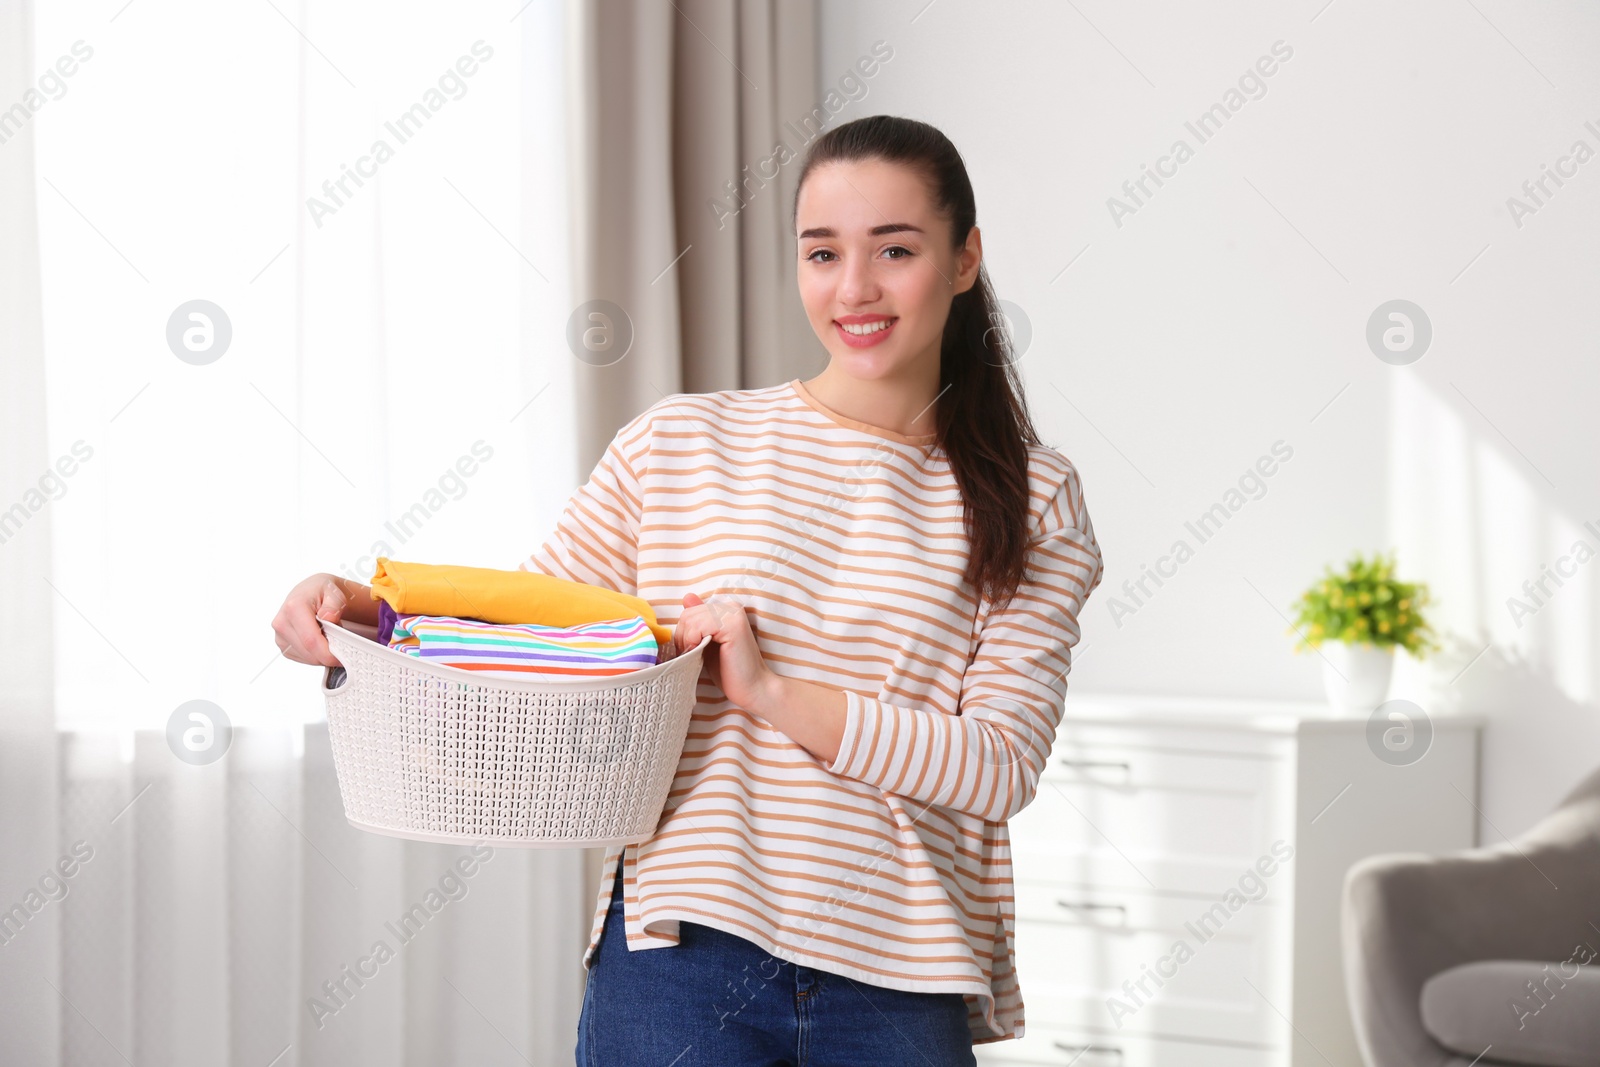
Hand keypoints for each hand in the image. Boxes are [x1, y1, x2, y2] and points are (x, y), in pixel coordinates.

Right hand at [271, 573, 348, 666]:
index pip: (311, 641)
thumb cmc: (322, 592)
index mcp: (294, 608)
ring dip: (322, 654)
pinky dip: (315, 655)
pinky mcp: (282, 645)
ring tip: (329, 636)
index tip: (343, 658)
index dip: (329, 654)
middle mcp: (282, 622)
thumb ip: (334, 605)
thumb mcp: (334, 592)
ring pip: (307, 659)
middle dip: (329, 655)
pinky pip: (303, 659)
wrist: (310, 592)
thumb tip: (329, 617)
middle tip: (342, 645)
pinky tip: (319, 640)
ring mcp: (280, 635)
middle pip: (310, 653)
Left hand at [673, 592, 777, 712]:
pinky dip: (693, 642)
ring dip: (687, 642)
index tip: (690, 651)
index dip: (683, 634)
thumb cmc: (730, 671)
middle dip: (683, 638)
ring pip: (690, 620)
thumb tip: (687, 597)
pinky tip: (701, 653)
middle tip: (693, 655)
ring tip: (697, 655)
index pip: (689, 612)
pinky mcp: (732, 625)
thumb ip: (699, 622)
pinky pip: (698, 627)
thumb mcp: (708, 643)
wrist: (753, 689)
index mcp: (726, 609)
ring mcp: (732, 614)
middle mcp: (731, 606)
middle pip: (687, 614)